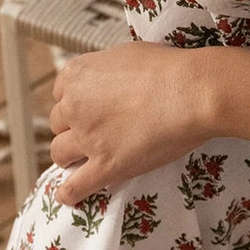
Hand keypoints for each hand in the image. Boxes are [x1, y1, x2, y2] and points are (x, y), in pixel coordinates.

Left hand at [48, 42, 213, 204]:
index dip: (76, 103)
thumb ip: (107, 69)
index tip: (89, 110)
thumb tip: (109, 80)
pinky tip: (69, 196)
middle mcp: (75, 105)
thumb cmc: (169, 69)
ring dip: (69, 157)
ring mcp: (88, 138)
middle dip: (72, 128)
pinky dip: (68, 193)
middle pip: (58, 124)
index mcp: (77, 75)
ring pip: (60, 153)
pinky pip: (75, 186)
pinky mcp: (106, 166)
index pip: (61, 94)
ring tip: (80, 161)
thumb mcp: (126, 54)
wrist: (191, 92)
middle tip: (93, 133)